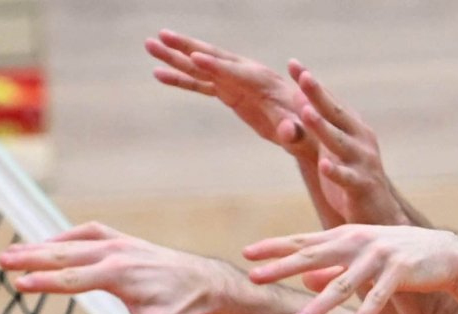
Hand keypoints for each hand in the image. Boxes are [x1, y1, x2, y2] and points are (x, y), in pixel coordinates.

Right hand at [0, 223, 235, 313]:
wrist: (201, 280)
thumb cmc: (179, 306)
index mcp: (118, 274)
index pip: (72, 279)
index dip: (44, 283)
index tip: (18, 284)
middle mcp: (114, 253)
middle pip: (64, 255)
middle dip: (31, 258)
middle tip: (1, 260)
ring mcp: (117, 242)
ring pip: (71, 242)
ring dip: (41, 246)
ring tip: (12, 252)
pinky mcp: (120, 240)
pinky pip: (87, 233)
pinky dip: (65, 236)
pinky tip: (48, 244)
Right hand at [144, 32, 315, 159]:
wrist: (308, 128)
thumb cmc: (306, 130)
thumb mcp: (300, 133)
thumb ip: (293, 131)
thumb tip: (289, 133)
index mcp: (262, 82)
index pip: (234, 72)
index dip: (215, 66)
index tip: (193, 57)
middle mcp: (245, 75)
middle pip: (211, 58)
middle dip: (186, 47)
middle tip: (161, 35)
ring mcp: (234, 82)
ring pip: (199, 67)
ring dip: (174, 57)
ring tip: (149, 45)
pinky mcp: (228, 93)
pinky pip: (200, 84)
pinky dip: (180, 79)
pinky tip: (158, 75)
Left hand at [242, 224, 457, 313]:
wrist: (445, 253)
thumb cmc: (397, 256)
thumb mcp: (361, 258)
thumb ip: (332, 267)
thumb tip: (302, 280)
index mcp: (345, 237)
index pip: (303, 242)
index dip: (275, 248)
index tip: (246, 254)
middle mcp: (358, 243)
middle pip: (313, 257)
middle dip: (282, 268)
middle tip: (254, 278)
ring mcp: (378, 256)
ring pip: (343, 284)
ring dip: (320, 305)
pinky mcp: (400, 272)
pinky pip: (377, 298)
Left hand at [288, 62, 398, 227]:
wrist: (382, 218)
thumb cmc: (353, 184)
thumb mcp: (334, 153)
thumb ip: (319, 130)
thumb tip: (299, 103)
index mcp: (353, 130)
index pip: (329, 101)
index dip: (312, 83)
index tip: (292, 64)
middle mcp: (360, 141)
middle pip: (336, 114)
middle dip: (318, 94)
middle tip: (303, 76)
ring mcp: (363, 163)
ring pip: (339, 142)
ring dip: (323, 127)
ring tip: (307, 113)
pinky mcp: (361, 188)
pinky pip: (347, 178)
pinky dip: (336, 171)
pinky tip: (324, 165)